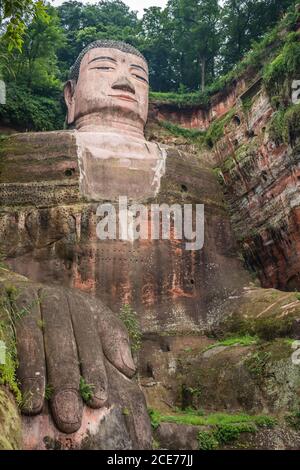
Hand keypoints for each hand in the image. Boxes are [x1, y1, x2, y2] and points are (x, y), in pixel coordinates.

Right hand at [0, 272, 135, 433]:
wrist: (20, 292)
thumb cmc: (63, 317)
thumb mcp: (92, 320)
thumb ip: (112, 340)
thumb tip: (129, 368)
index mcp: (80, 304)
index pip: (90, 337)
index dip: (95, 369)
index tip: (99, 399)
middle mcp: (55, 299)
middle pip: (62, 342)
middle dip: (66, 380)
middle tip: (70, 417)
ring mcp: (28, 302)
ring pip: (32, 340)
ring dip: (34, 375)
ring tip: (36, 407)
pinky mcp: (7, 308)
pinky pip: (9, 337)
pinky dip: (14, 362)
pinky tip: (15, 385)